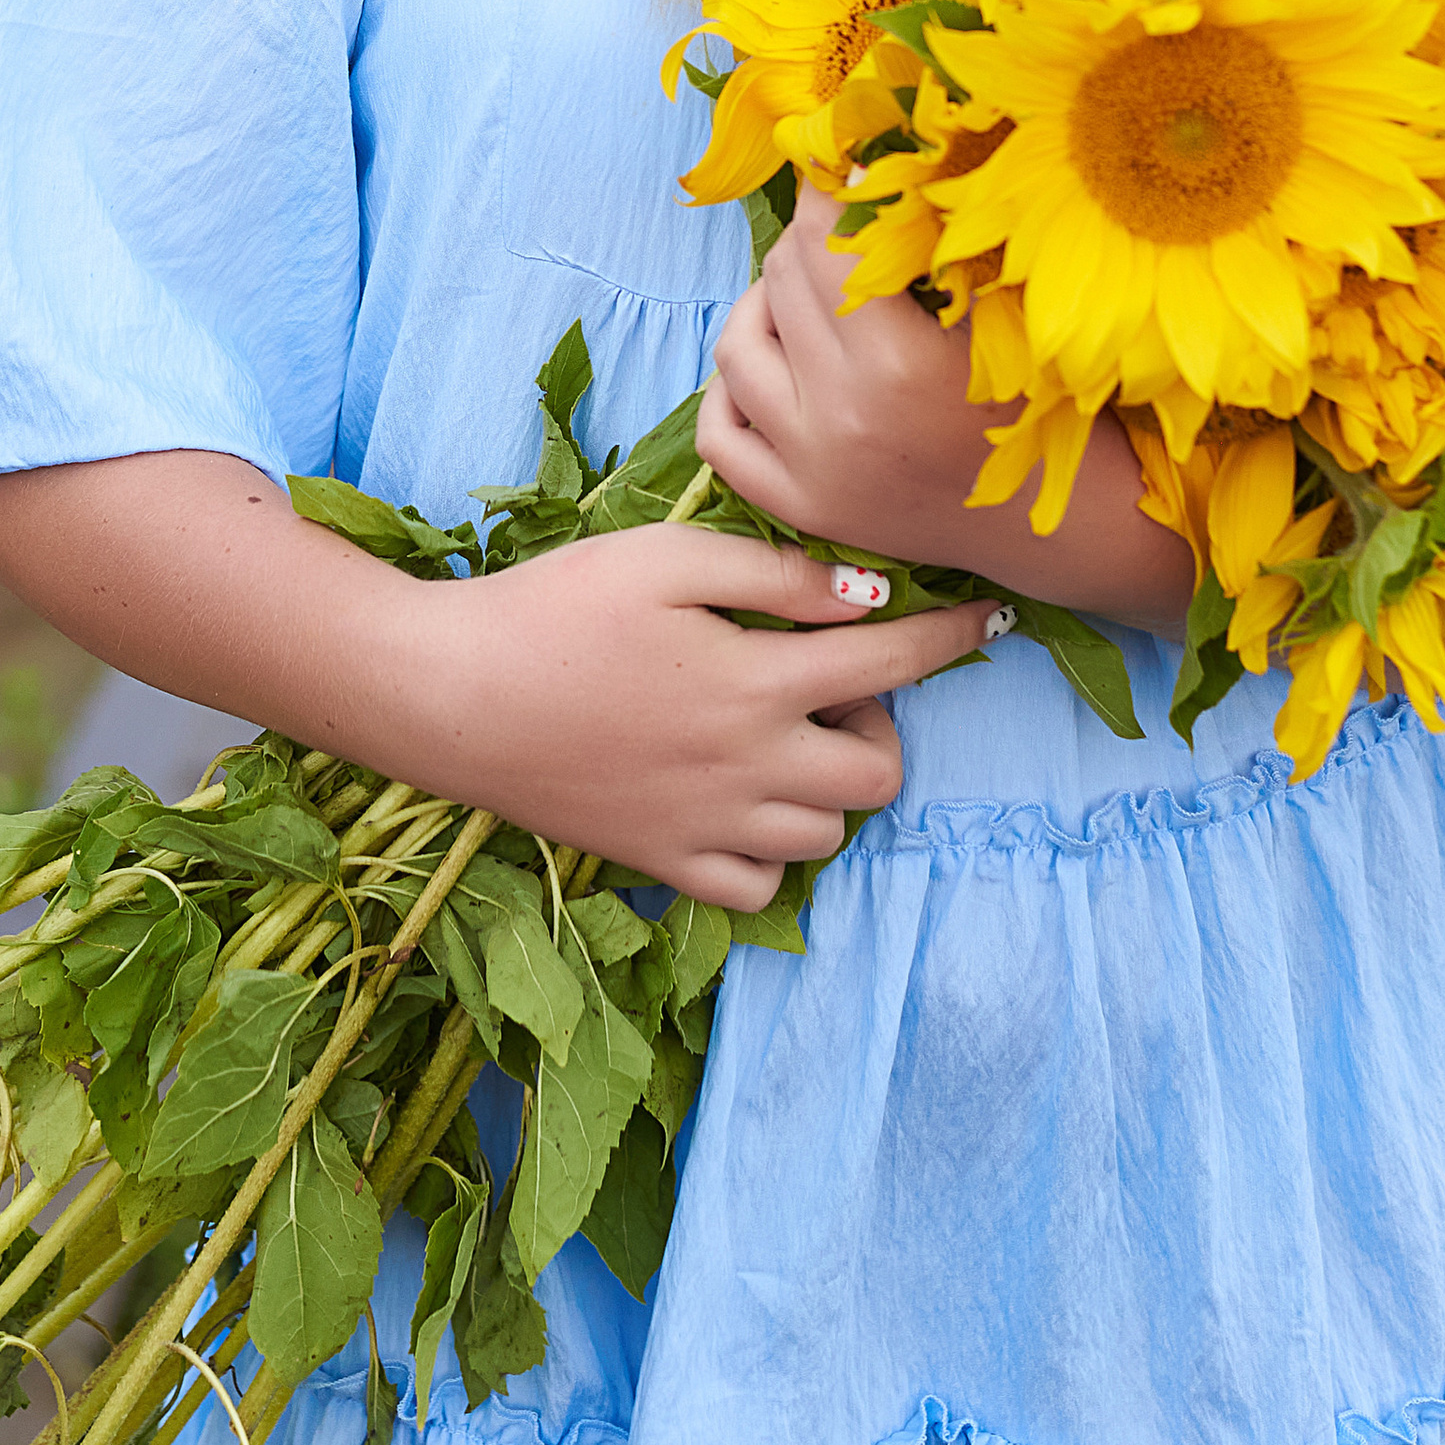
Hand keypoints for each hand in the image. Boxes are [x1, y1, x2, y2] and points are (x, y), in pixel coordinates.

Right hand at [385, 521, 1009, 909]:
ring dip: (829, 780)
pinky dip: (773, 849)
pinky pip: (760, 887)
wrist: (452, 695)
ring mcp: (708, 827)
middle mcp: (750, 768)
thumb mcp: (666, 557)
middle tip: (826, 678)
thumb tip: (869, 597)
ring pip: (827, 831)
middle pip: (881, 770)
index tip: (992, 617)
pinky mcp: (662, 863)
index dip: (955, 636)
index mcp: (758, 682)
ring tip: (779, 731)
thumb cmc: (555, 606)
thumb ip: (777, 575)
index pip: (894, 660)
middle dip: (882, 719)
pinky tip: (741, 797)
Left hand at [697, 179, 1194, 633]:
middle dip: (806, 244)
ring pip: (736, 350)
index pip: (822, 241)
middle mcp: (842, 417)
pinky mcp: (798, 508)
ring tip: (804, 302)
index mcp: (898, 362)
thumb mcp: (1001, 312)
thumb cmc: (1041, 404)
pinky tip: (768, 369)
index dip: (826, 190)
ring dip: (762, 308)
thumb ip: (931, 244)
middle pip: (781, 284)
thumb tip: (870, 164)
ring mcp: (809, 469)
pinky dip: (730, 393)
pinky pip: (719, 435)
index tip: (838, 168)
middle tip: (840, 238)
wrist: (1057, 524)